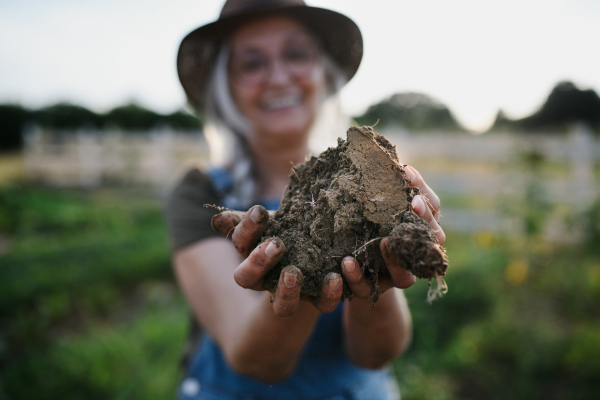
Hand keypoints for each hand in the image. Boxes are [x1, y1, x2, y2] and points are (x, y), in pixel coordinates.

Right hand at [211, 206, 342, 315]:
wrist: (320, 249)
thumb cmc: (288, 231)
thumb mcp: (272, 222)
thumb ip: (246, 221)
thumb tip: (218, 219)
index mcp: (251, 258)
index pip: (240, 245)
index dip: (247, 229)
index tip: (260, 210)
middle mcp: (266, 281)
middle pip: (249, 279)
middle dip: (259, 262)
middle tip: (276, 244)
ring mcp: (292, 295)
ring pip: (283, 307)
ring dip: (287, 291)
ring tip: (294, 272)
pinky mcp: (319, 300)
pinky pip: (323, 304)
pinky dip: (329, 293)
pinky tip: (335, 276)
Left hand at [342, 165, 443, 298]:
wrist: (344, 255)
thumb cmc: (372, 219)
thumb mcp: (386, 204)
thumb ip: (401, 190)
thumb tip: (405, 170)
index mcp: (419, 235)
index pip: (432, 221)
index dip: (427, 209)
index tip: (414, 195)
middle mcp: (412, 259)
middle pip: (426, 250)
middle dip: (420, 232)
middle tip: (411, 209)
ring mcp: (393, 278)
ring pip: (403, 279)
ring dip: (394, 260)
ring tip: (383, 241)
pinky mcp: (370, 290)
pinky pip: (366, 288)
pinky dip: (357, 276)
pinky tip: (347, 261)